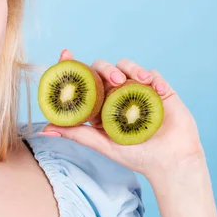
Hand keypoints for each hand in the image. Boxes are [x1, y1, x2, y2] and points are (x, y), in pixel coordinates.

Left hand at [41, 49, 204, 178]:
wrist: (171, 162)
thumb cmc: (136, 156)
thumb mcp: (103, 144)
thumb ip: (78, 134)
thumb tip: (45, 129)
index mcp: (100, 105)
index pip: (84, 80)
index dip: (73, 65)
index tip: (65, 54)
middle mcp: (116, 94)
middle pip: (104, 69)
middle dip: (107, 69)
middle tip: (116, 81)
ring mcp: (138, 90)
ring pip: (128, 66)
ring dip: (132, 69)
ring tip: (141, 81)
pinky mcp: (159, 90)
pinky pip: (153, 74)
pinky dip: (153, 78)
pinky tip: (157, 90)